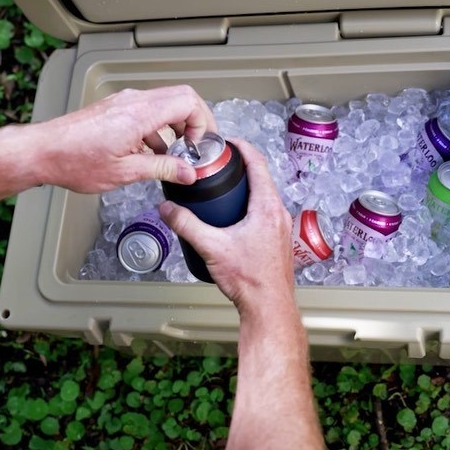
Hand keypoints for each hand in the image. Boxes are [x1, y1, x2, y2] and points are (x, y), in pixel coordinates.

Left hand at [31, 85, 215, 192]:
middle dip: (196, 120)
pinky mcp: (116, 107)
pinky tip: (152, 151)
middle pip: (181, 96)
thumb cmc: (75, 160)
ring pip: (165, 102)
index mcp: (141, 113)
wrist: (44, 151)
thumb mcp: (126, 172)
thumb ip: (162, 169)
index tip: (201, 144)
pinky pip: (148, 109)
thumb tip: (188, 172)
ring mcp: (124, 101)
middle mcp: (134, 101)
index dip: (203, 122)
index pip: (189, 101)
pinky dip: (159, 126)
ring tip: (176, 151)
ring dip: (177, 124)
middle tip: (197, 144)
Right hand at [158, 139, 294, 313]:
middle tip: (220, 164)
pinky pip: (265, 212)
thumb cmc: (251, 280)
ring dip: (245, 188)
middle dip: (240, 168)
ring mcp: (281, 227)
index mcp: (267, 206)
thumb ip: (186, 225)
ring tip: (224, 188)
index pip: (257, 163)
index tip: (228, 142)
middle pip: (261, 178)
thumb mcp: (211, 247)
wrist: (268, 307)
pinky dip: (250, 205)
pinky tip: (234, 217)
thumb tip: (168, 209)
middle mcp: (278, 213)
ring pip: (264, 196)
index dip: (242, 148)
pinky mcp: (278, 240)